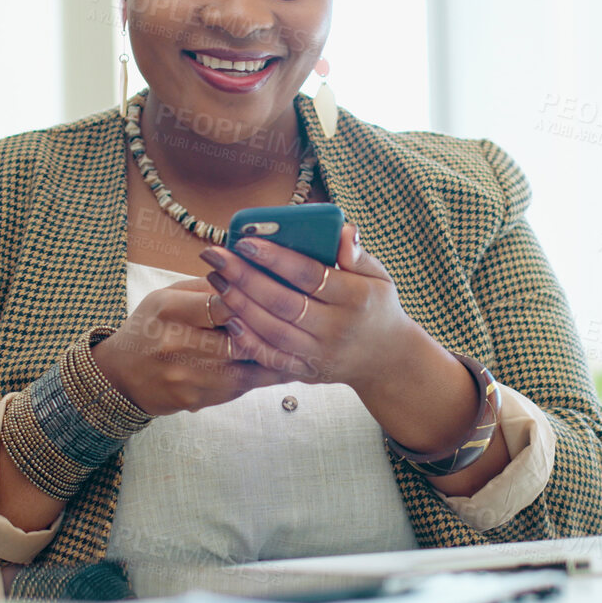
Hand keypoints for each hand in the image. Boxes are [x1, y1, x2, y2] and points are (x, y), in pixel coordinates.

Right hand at [91, 278, 291, 415]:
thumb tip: (250, 275)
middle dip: (272, 332)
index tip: (276, 294)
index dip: (251, 299)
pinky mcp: (194, 400)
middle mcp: (175, 344)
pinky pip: (239, 389)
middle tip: (304, 324)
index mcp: (168, 310)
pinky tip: (282, 367)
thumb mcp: (167, 296)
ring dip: (277, 360)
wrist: (120, 377)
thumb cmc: (149, 327)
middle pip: (238, 339)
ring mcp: (186, 377)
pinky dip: (262, 378)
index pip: (220, 303)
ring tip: (304, 348)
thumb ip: (205, 287)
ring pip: (245, 369)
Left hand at [199, 225, 451, 394]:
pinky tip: (228, 317)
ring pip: (272, 330)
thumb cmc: (376, 306)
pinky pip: (272, 358)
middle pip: (282, 302)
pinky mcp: (306, 372)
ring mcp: (319, 353)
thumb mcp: (379, 276)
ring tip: (216, 279)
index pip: (309, 275)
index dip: (275, 258)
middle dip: (243, 277)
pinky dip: (248, 340)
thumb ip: (357, 254)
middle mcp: (336, 328)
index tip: (244, 240)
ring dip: (239, 304)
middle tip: (215, 255)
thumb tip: (343, 231)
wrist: (386, 360)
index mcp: (355, 298)